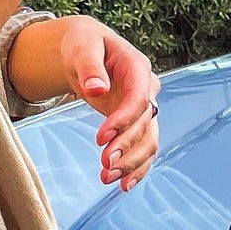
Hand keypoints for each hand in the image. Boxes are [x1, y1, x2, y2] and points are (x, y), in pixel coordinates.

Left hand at [57, 17, 160, 191]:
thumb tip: (96, 89)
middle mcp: (147, 90)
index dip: (124, 121)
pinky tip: (124, 186)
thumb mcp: (82, 46)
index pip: (139, 100)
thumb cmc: (82, 43)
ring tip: (109, 180)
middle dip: (127, 148)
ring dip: (132, 164)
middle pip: (146, 125)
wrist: (85, 48)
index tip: (100, 139)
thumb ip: (89, 66)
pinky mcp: (135, 123)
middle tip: (105, 166)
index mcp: (138, 68)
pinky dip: (137, 168)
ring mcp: (143, 108)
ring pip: (148, 141)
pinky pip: (143, 148)